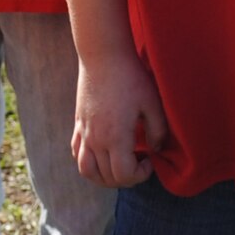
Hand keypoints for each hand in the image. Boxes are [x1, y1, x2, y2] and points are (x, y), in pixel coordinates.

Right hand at [71, 52, 166, 187]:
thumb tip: (155, 149)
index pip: (123, 175)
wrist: (103, 56)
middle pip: (106, 177)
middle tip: (139, 162)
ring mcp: (84, 132)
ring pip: (86, 170)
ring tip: (118, 166)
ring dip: (103, 177)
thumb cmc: (131, 78)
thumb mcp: (153, 104)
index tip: (149, 160)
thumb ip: (158, 131)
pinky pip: (76, 152)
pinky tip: (101, 152)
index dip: (140, 176)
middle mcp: (96, 139)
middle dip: (126, 178)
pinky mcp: (77, 123)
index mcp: (116, 137)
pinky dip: (87, 161)